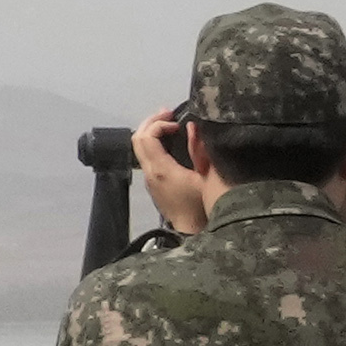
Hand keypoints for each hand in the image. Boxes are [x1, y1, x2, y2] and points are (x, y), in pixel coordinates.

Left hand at [131, 111, 225, 238]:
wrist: (191, 231)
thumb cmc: (202, 207)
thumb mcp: (207, 178)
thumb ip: (199, 151)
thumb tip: (192, 127)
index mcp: (161, 169)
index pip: (147, 137)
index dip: (160, 124)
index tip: (178, 123)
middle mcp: (149, 173)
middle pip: (137, 139)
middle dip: (151, 122)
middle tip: (169, 113)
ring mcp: (148, 179)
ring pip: (139, 148)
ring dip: (151, 132)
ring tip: (170, 123)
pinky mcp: (152, 184)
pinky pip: (146, 157)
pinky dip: (153, 143)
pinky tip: (170, 141)